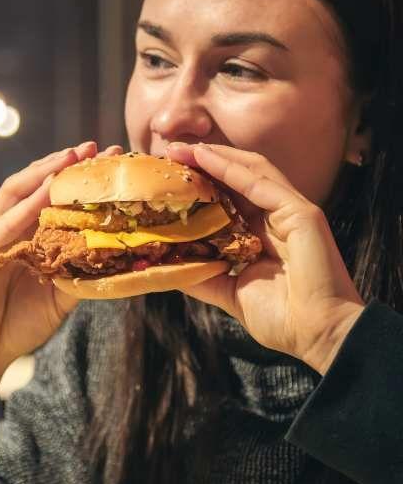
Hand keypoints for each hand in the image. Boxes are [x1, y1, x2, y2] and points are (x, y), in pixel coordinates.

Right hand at [0, 141, 122, 453]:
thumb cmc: (19, 323)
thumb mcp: (61, 293)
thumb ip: (79, 268)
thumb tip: (118, 251)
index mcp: (26, 235)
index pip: (52, 196)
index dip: (78, 177)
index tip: (111, 159)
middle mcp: (6, 229)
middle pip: (33, 185)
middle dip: (61, 164)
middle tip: (94, 147)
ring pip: (14, 195)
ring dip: (41, 174)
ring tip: (69, 159)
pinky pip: (2, 227)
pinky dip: (24, 210)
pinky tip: (44, 195)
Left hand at [165, 143, 365, 373]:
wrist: (316, 334)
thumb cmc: (282, 319)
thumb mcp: (228, 292)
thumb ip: (202, 276)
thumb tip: (166, 268)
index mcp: (260, 235)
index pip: (227, 198)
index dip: (200, 184)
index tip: (167, 176)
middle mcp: (275, 218)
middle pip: (237, 178)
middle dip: (202, 162)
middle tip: (168, 152)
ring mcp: (291, 212)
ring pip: (250, 172)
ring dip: (214, 157)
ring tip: (181, 149)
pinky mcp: (302, 212)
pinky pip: (262, 184)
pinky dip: (232, 169)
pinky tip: (205, 158)